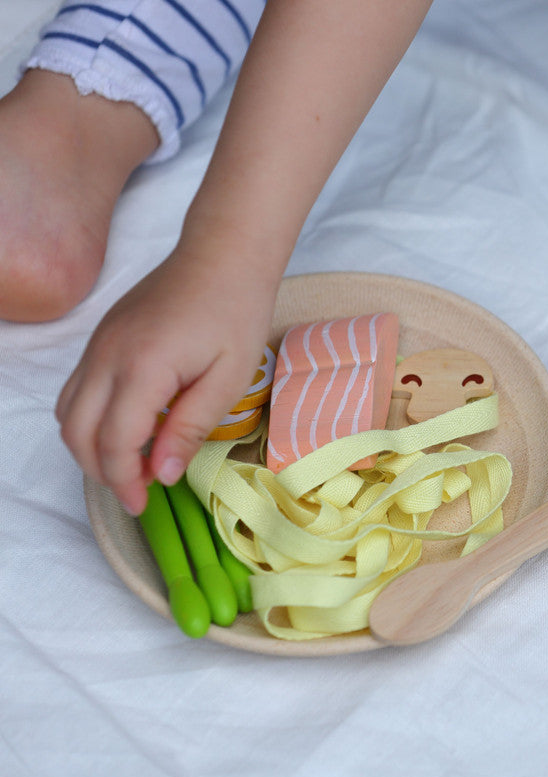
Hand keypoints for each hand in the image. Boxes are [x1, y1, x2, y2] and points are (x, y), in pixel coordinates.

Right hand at [57, 244, 277, 514]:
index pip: (115, 442)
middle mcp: (107, 356)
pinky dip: (91, 420)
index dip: (125, 480)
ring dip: (91, 447)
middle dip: (102, 471)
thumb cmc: (235, 314)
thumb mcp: (227, 379)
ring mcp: (97, 345)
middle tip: (137, 493)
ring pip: (68, 413)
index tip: (144, 503)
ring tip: (132, 466)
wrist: (222, 256)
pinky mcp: (100, 339)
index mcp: (142, 367)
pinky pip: (77, 390)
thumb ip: (190, 427)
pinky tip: (128, 430)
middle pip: (78, 433)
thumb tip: (160, 472)